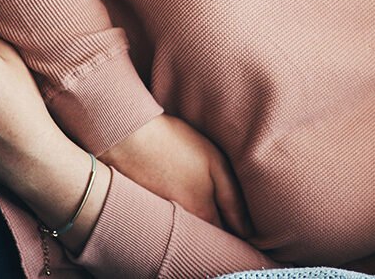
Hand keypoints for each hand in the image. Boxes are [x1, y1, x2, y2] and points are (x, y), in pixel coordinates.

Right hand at [103, 114, 254, 238]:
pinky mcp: (142, 211)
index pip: (226, 240)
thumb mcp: (215, 163)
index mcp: (202, 215)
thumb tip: (249, 231)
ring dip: (196, 226)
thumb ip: (234, 200)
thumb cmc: (175, 143)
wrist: (126, 134)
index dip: (238, 234)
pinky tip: (174, 192)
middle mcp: (179, 225)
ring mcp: (158, 219)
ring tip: (198, 200)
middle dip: (219, 233)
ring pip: (185, 231)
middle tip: (227, 216)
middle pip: (205, 238)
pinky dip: (174, 217)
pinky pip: (165, 222)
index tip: (245, 226)